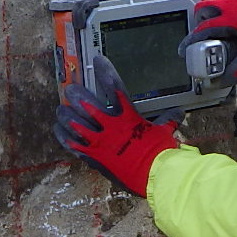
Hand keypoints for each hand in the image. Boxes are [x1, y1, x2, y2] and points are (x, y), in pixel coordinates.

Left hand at [53, 56, 178, 196]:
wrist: (155, 176)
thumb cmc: (161, 154)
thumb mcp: (165, 133)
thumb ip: (167, 120)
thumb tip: (177, 113)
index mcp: (128, 115)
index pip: (115, 87)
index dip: (105, 71)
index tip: (97, 60)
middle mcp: (111, 125)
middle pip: (87, 104)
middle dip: (76, 95)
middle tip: (69, 89)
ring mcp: (100, 142)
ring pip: (76, 124)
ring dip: (67, 115)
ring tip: (60, 109)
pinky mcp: (94, 158)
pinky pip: (73, 145)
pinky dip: (64, 137)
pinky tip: (58, 130)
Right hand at [181, 0, 236, 83]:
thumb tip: (224, 82)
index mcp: (233, 20)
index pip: (203, 29)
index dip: (191, 40)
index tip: (185, 49)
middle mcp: (232, 5)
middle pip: (202, 8)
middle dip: (197, 21)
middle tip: (200, 32)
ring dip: (206, 10)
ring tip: (209, 22)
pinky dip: (219, 3)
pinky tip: (224, 14)